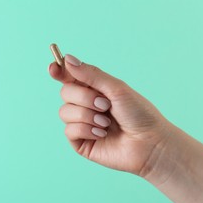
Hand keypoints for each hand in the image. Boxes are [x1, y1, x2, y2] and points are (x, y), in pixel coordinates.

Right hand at [49, 54, 171, 176]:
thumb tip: (67, 59)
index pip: (69, 77)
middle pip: (65, 92)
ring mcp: (81, 124)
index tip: (53, 68)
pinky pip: (69, 130)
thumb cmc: (138, 114)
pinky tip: (102, 134)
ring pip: (65, 112)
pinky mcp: (80, 142)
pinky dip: (86, 130)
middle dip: (84, 98)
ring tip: (106, 123)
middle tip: (105, 105)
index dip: (59, 71)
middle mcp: (85, 105)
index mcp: (94, 89)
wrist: (149, 143)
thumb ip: (91, 74)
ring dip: (87, 115)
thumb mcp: (116, 88)